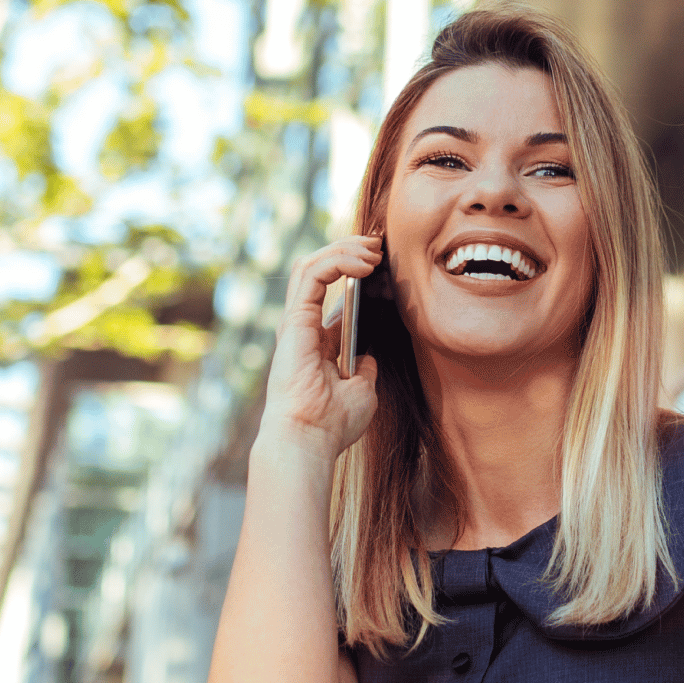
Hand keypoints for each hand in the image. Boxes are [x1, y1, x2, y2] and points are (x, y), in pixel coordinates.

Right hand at [259, 236, 382, 461]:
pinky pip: (312, 273)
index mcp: (316, 339)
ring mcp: (296, 320)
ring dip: (344, 249)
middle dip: (350, 250)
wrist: (310, 438)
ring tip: (374, 249)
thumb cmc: (332, 422)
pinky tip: (365, 263)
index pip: (334, 289)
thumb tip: (369, 358)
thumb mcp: (361, 390)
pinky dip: (338, 260)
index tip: (388, 264)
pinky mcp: (295, 319)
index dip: (359, 270)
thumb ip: (364, 369)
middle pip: (321, 268)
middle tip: (380, 244)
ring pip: (312, 263)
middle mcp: (303, 324)